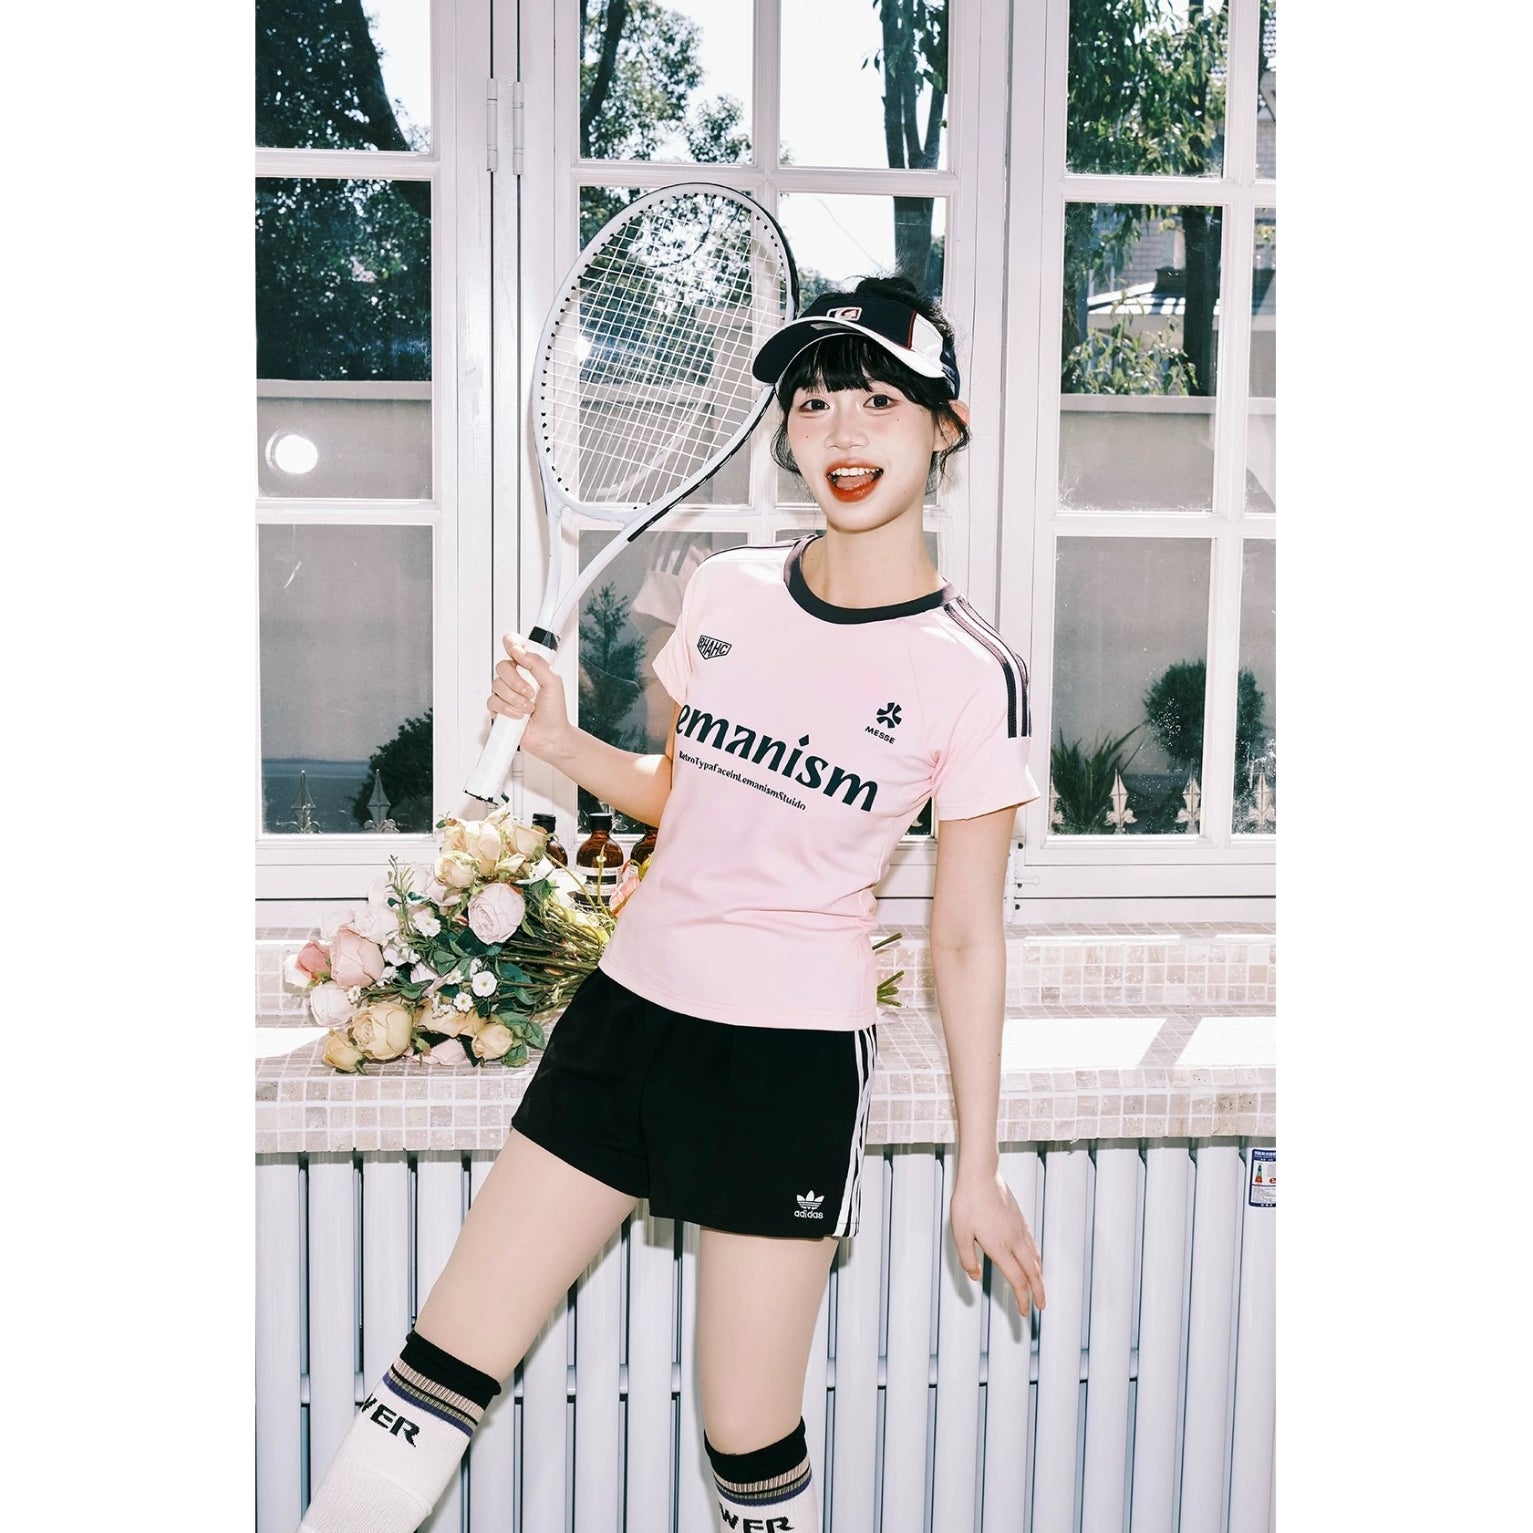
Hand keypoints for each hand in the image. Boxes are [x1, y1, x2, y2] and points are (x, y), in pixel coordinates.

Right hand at [488, 634, 571, 761]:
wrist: (551, 737)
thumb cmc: (555, 711)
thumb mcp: (554, 682)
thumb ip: (538, 663)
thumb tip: (520, 650)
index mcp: (529, 666)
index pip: (513, 644)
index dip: (511, 644)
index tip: (517, 652)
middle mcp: (516, 677)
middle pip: (502, 666)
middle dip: (516, 682)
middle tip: (530, 693)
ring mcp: (506, 692)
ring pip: (496, 685)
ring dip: (515, 699)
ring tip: (528, 708)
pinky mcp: (498, 707)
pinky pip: (492, 702)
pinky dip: (507, 709)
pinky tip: (518, 715)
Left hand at [950, 1166, 1045, 1313]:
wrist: (980, 1175)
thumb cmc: (967, 1202)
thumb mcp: (959, 1233)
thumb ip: (967, 1258)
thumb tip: (975, 1276)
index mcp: (999, 1247)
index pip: (1017, 1280)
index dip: (1022, 1298)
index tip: (1024, 1311)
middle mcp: (1014, 1241)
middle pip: (1032, 1273)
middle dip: (1038, 1292)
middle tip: (1041, 1306)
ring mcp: (1019, 1229)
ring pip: (1035, 1259)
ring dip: (1039, 1277)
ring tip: (1040, 1288)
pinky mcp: (1020, 1220)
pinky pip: (1032, 1245)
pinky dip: (1036, 1259)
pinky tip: (1035, 1260)